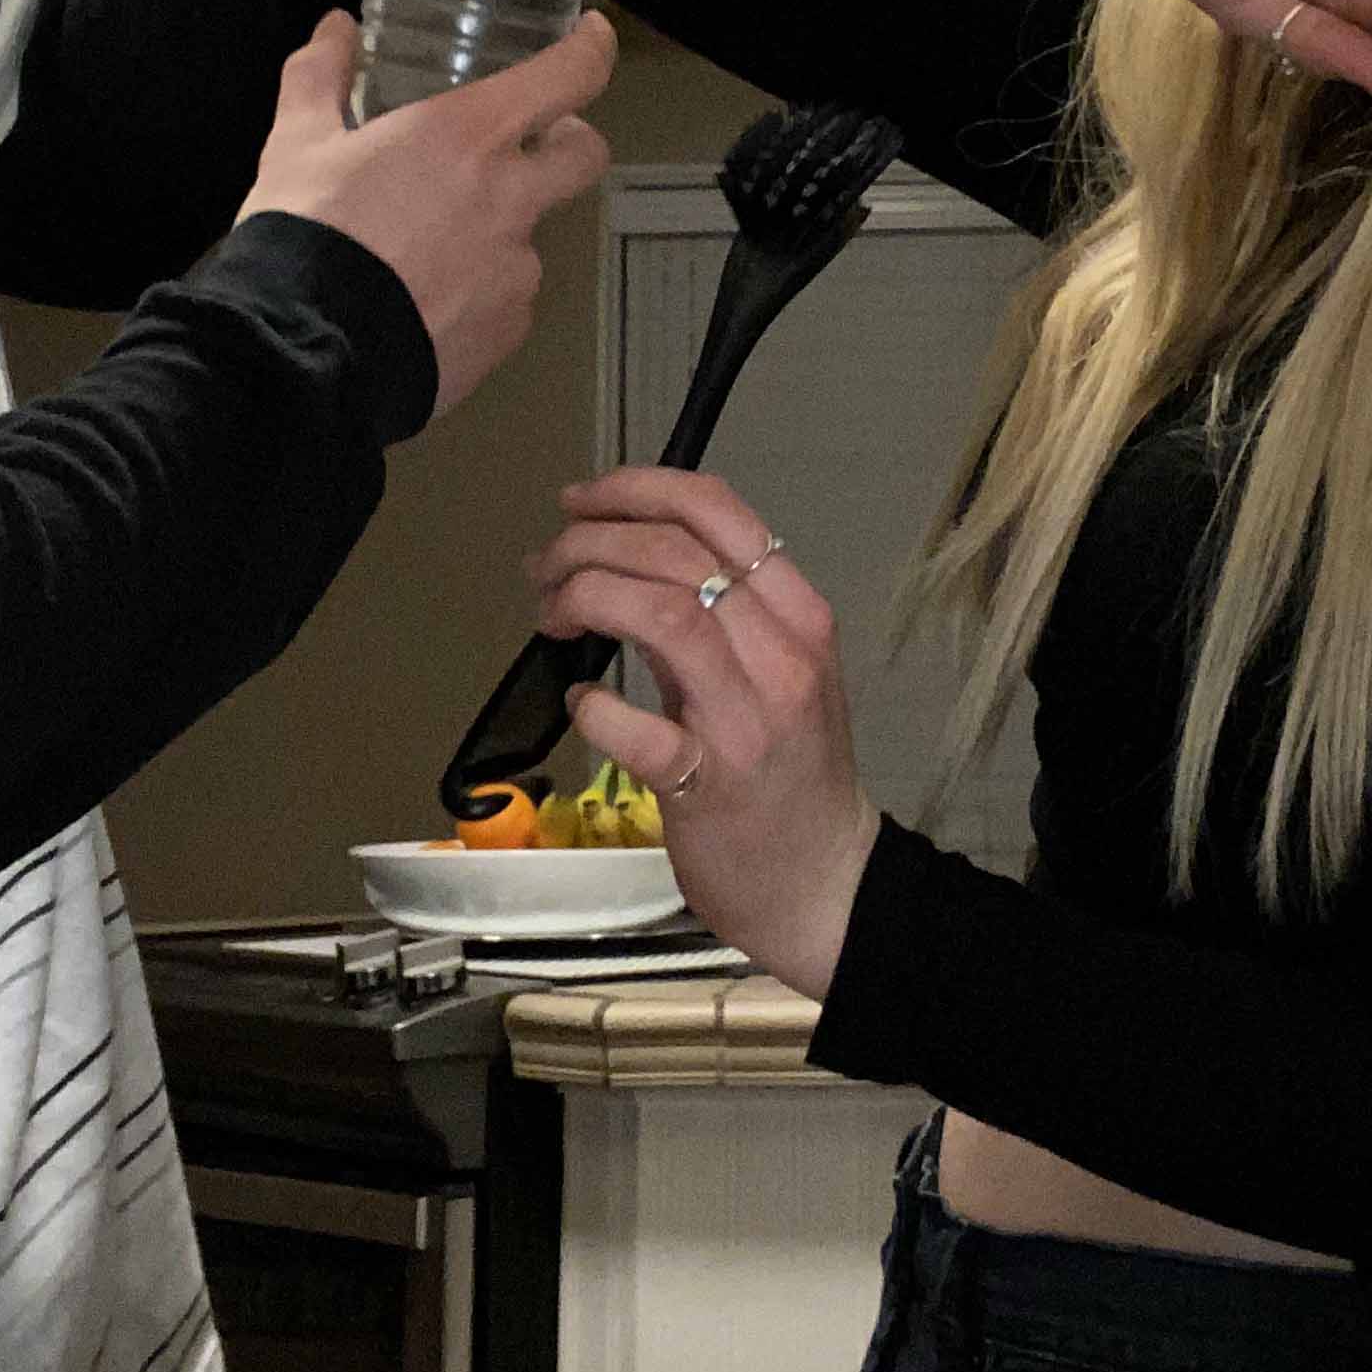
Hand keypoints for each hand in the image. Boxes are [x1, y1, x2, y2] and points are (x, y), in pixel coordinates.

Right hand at [237, 11, 615, 417]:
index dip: (592, 50)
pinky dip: (477, 292)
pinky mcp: (507, 330)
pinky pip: (507, 300)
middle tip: (530, 144)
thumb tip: (334, 30)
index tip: (590, 38)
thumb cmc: (307, 238)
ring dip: (498, 230)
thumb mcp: (298, 145)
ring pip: (531, 236)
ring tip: (428, 246)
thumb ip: (321, 77)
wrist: (306, 353)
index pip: (569, 75)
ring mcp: (517, 270)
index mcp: (470, 136)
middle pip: (585, 157)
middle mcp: (511, 199)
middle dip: (570, 142)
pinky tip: (425, 300)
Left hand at [528, 467, 879, 1000]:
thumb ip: (716, 615)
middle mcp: (782, 656)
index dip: (636, 489)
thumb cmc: (793, 775)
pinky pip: (632, 725)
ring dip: (587, 596)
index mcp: (800, 617)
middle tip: (546, 565)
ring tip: (552, 613)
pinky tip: (581, 705)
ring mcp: (748, 720)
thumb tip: (621, 562)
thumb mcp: (778, 672)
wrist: (825, 883)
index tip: (583, 501)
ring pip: (662, 611)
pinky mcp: (707, 784)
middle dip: (590, 542)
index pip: (718, 511)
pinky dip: (591, 705)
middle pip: (676, 553)